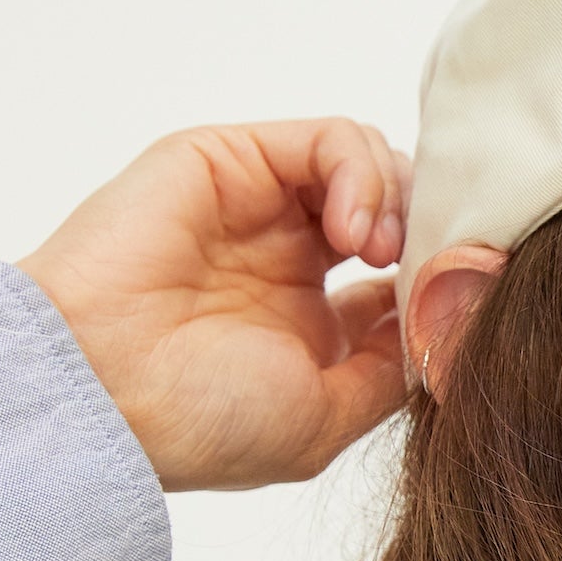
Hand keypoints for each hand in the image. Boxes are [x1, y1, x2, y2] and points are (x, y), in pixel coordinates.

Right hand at [19, 120, 412, 489]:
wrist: (103, 388)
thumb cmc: (198, 421)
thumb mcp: (322, 421)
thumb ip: (388, 370)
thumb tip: (442, 323)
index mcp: (309, 327)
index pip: (402, 277)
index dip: (440, 281)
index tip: (458, 305)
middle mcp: (288, 262)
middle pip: (397, 213)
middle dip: (429, 233)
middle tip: (425, 270)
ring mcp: (261, 208)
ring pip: (372, 167)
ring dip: (398, 202)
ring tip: (377, 252)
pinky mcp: (235, 159)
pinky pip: (333, 139)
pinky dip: (363, 171)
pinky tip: (353, 229)